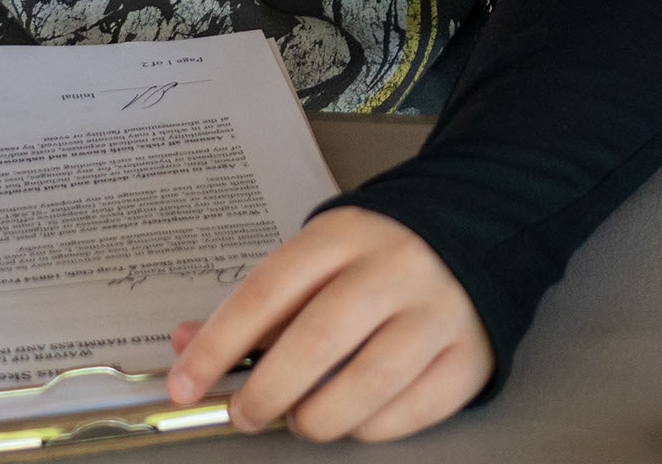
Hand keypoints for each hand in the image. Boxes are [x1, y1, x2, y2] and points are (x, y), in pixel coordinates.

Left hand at [165, 208, 490, 443]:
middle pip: (316, 341)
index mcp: (345, 235)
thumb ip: (256, 304)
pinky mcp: (470, 353)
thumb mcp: (317, 259)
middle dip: (266, 392)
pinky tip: (354, 416)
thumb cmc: (380, 256)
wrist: (474, 233)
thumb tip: (187, 345)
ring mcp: (438, 311)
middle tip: (244, 413)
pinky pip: (411, 411)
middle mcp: (395, 268)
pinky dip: (370, 428)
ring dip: (317, 418)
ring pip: (367, 384)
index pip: (267, 292)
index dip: (218, 345)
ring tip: (302, 418)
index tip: (186, 384)